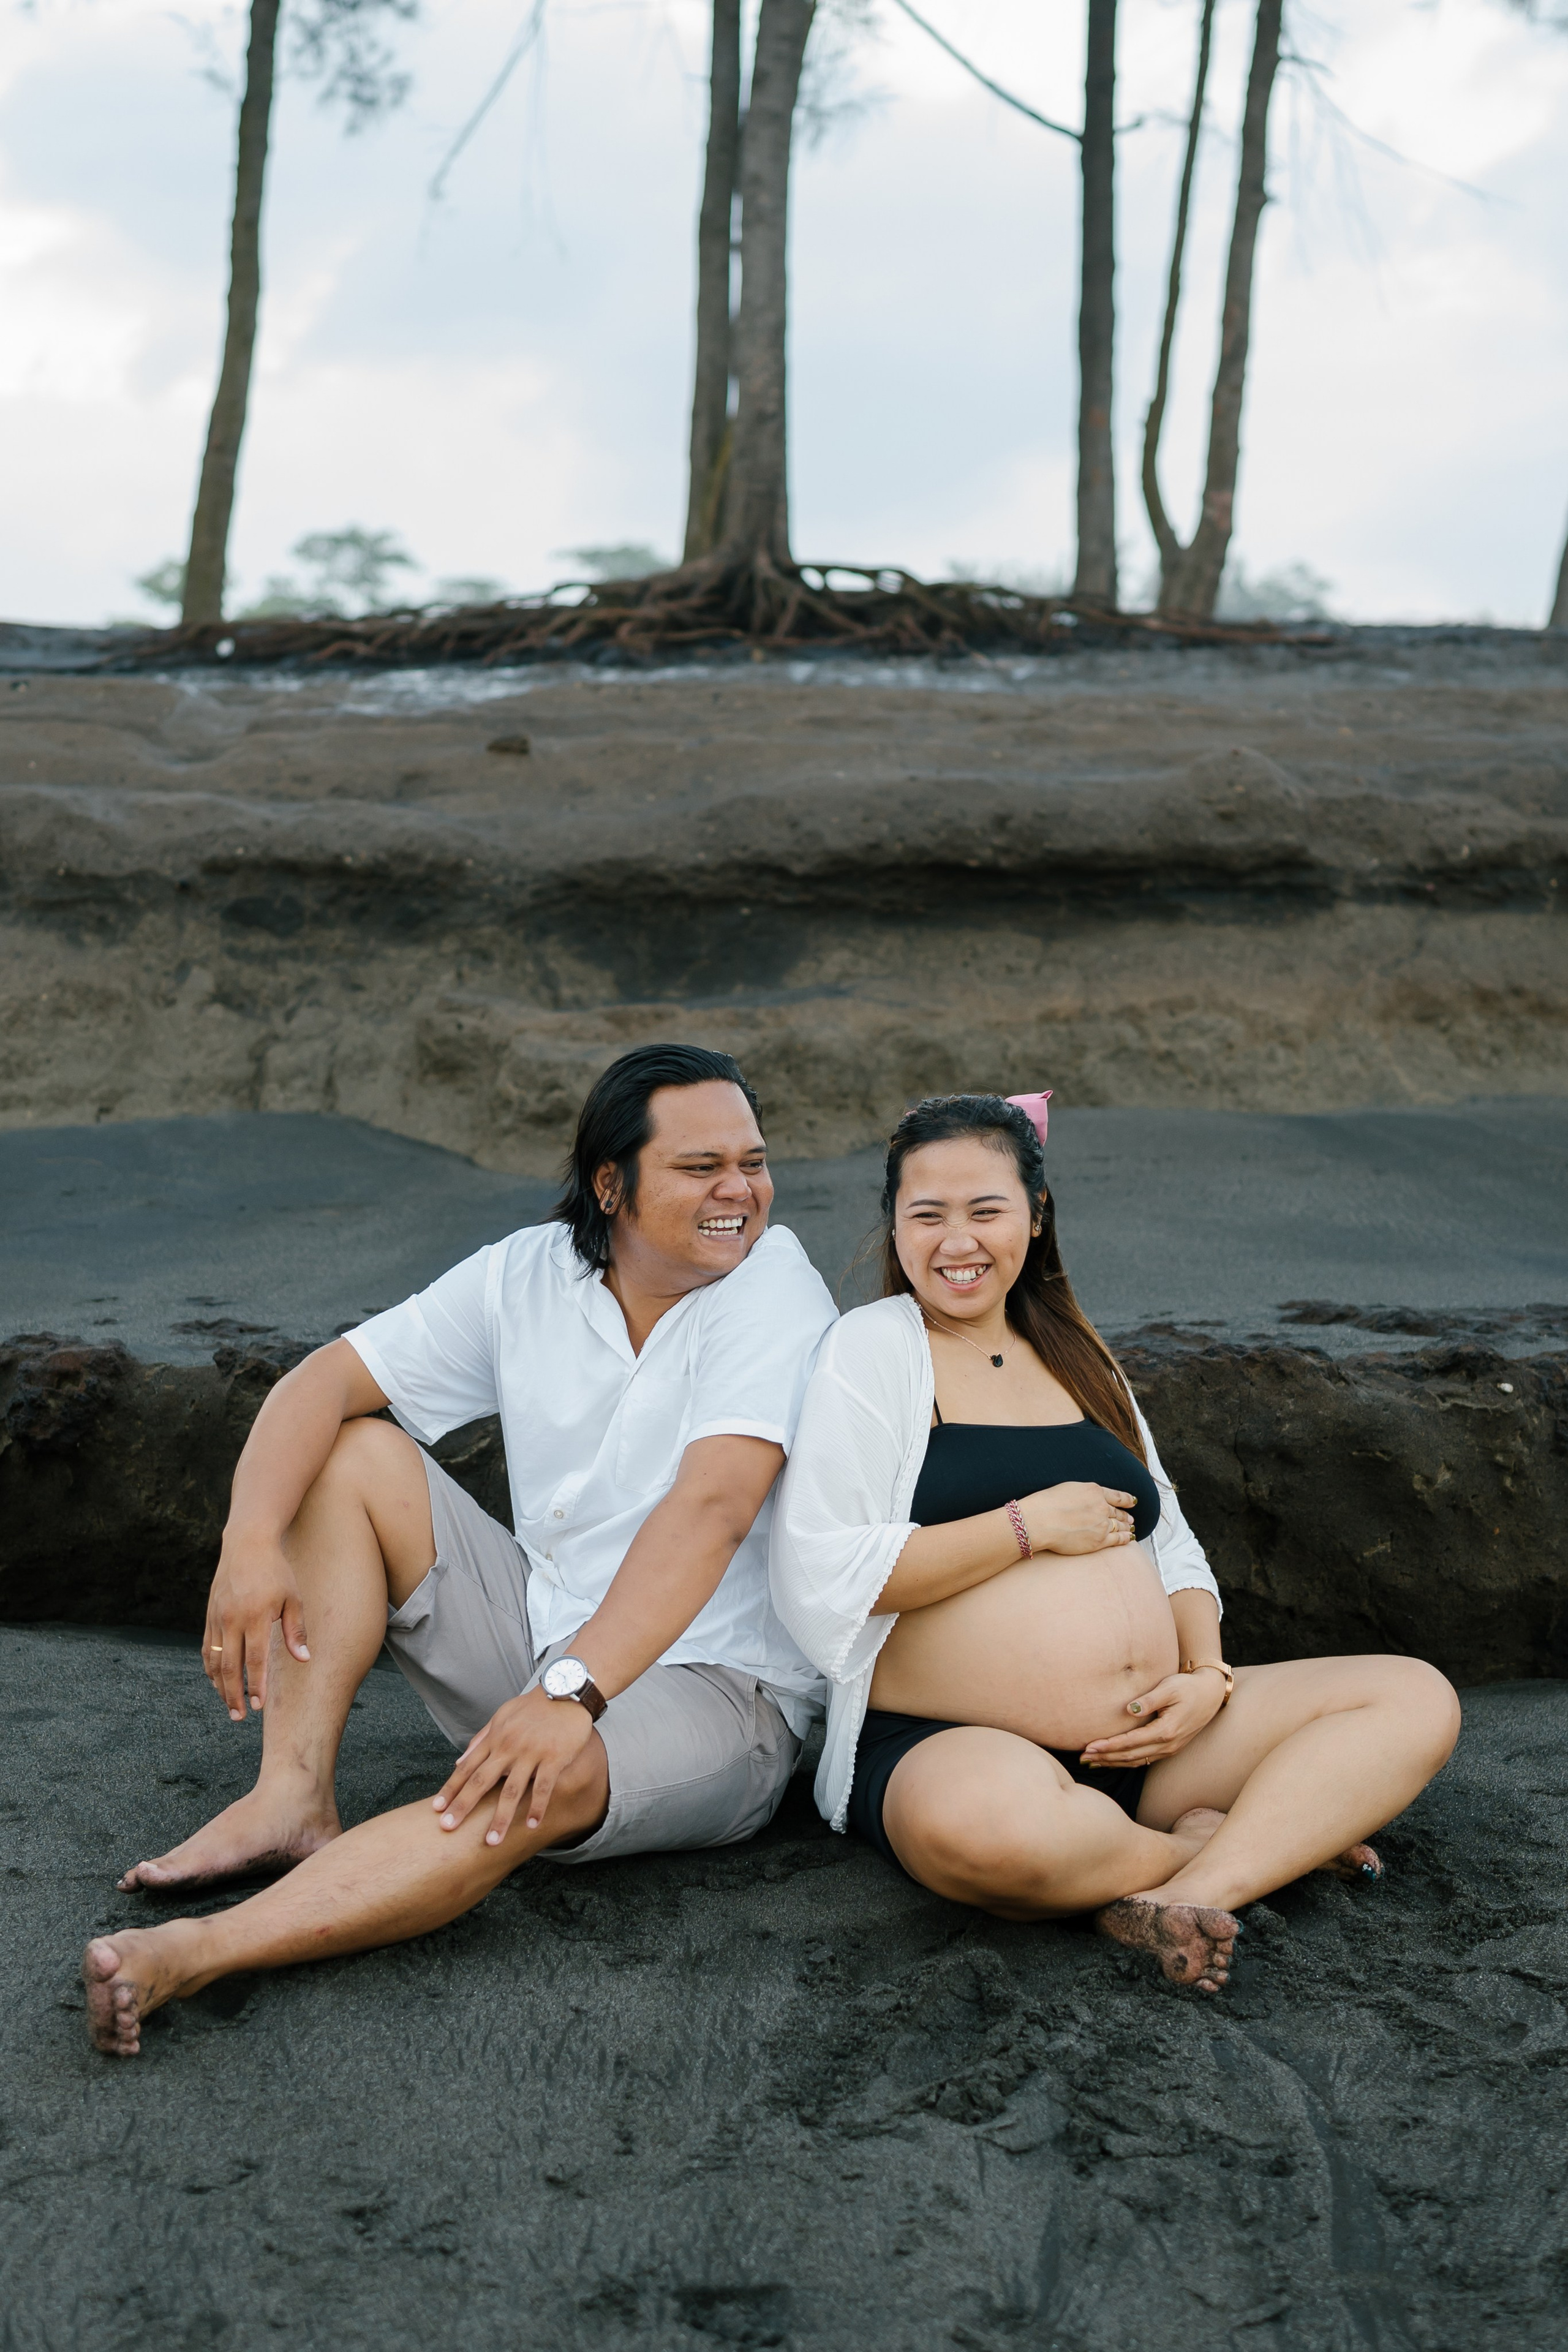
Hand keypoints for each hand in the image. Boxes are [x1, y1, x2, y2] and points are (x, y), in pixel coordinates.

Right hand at [203, 1534, 309, 1719]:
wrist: (247, 1543)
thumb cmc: (276, 1571)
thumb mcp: (293, 1598)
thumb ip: (296, 1631)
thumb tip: (304, 1660)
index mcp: (256, 1616)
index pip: (255, 1660)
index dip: (256, 1686)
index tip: (259, 1707)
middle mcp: (232, 1619)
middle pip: (230, 1667)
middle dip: (234, 1696)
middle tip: (240, 1717)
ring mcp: (217, 1617)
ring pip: (214, 1660)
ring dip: (220, 1686)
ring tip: (229, 1706)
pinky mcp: (209, 1615)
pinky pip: (207, 1648)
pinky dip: (211, 1668)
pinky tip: (217, 1681)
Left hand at [433, 1685, 595, 1846]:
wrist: (566, 1691)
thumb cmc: (533, 1706)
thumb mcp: (502, 1716)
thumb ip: (481, 1739)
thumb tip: (459, 1761)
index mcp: (495, 1738)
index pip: (468, 1767)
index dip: (451, 1788)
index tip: (437, 1809)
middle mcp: (509, 1747)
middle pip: (482, 1781)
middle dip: (463, 1805)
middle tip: (449, 1828)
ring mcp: (531, 1753)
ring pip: (512, 1790)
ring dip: (501, 1817)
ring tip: (492, 1841)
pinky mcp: (554, 1758)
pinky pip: (543, 1787)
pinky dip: (537, 1807)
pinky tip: (532, 1825)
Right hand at [1022, 1481, 1136, 1556]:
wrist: (1041, 1520)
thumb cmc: (1047, 1503)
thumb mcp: (1069, 1488)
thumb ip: (1083, 1493)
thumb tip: (1088, 1499)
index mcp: (1094, 1491)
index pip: (1116, 1496)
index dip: (1126, 1499)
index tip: (1132, 1501)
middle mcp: (1101, 1507)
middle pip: (1118, 1512)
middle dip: (1125, 1515)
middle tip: (1131, 1518)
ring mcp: (1102, 1524)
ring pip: (1120, 1525)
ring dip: (1127, 1526)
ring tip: (1130, 1528)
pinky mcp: (1099, 1541)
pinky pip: (1118, 1539)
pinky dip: (1125, 1538)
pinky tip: (1129, 1538)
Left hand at [1080, 1667, 1227, 1768]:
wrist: (1210, 1694)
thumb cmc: (1188, 1687)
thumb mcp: (1169, 1688)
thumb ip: (1149, 1700)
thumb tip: (1129, 1709)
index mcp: (1166, 1730)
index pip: (1131, 1742)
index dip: (1109, 1746)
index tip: (1089, 1746)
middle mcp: (1168, 1744)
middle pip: (1131, 1756)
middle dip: (1105, 1758)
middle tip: (1083, 1758)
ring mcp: (1170, 1749)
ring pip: (1137, 1761)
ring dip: (1114, 1762)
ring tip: (1092, 1762)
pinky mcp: (1170, 1748)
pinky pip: (1144, 1759)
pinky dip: (1126, 1761)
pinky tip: (1113, 1760)